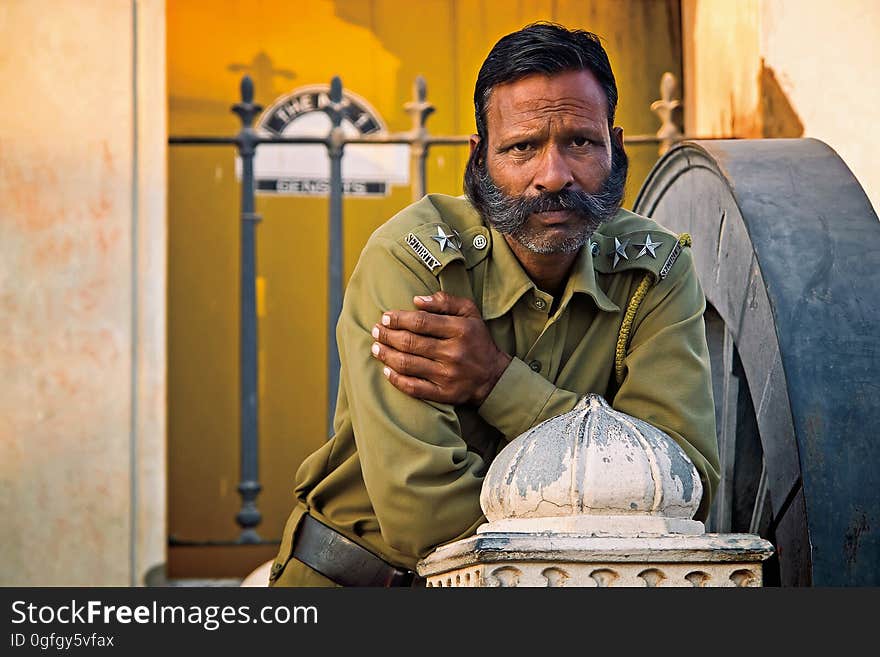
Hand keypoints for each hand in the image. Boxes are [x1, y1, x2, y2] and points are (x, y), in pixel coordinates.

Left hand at [370, 291, 511, 405]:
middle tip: (376, 331)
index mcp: (460, 330)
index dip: (399, 319)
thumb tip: (417, 300)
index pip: (421, 322)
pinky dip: (396, 379)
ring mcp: (448, 375)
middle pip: (410, 343)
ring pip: (408, 364)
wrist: (493, 376)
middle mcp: (454, 353)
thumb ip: (445, 301)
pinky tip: (386, 370)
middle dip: (387, 336)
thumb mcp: (469, 313)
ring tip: (375, 348)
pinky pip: (413, 387)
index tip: (385, 317)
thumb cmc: (477, 339)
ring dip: (386, 355)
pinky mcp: (444, 394)